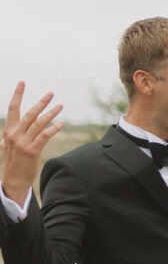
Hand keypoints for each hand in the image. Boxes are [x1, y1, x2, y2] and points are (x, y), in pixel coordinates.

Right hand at [1, 82, 63, 203]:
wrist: (13, 181)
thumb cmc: (13, 162)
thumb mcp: (8, 145)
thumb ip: (12, 134)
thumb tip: (13, 126)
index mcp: (8, 131)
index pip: (13, 109)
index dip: (17, 94)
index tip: (22, 82)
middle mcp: (15, 135)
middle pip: (30, 113)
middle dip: (41, 102)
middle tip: (51, 93)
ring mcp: (23, 142)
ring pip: (39, 123)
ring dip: (51, 113)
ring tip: (60, 105)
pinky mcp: (32, 150)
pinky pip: (45, 135)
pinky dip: (54, 128)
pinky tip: (62, 123)